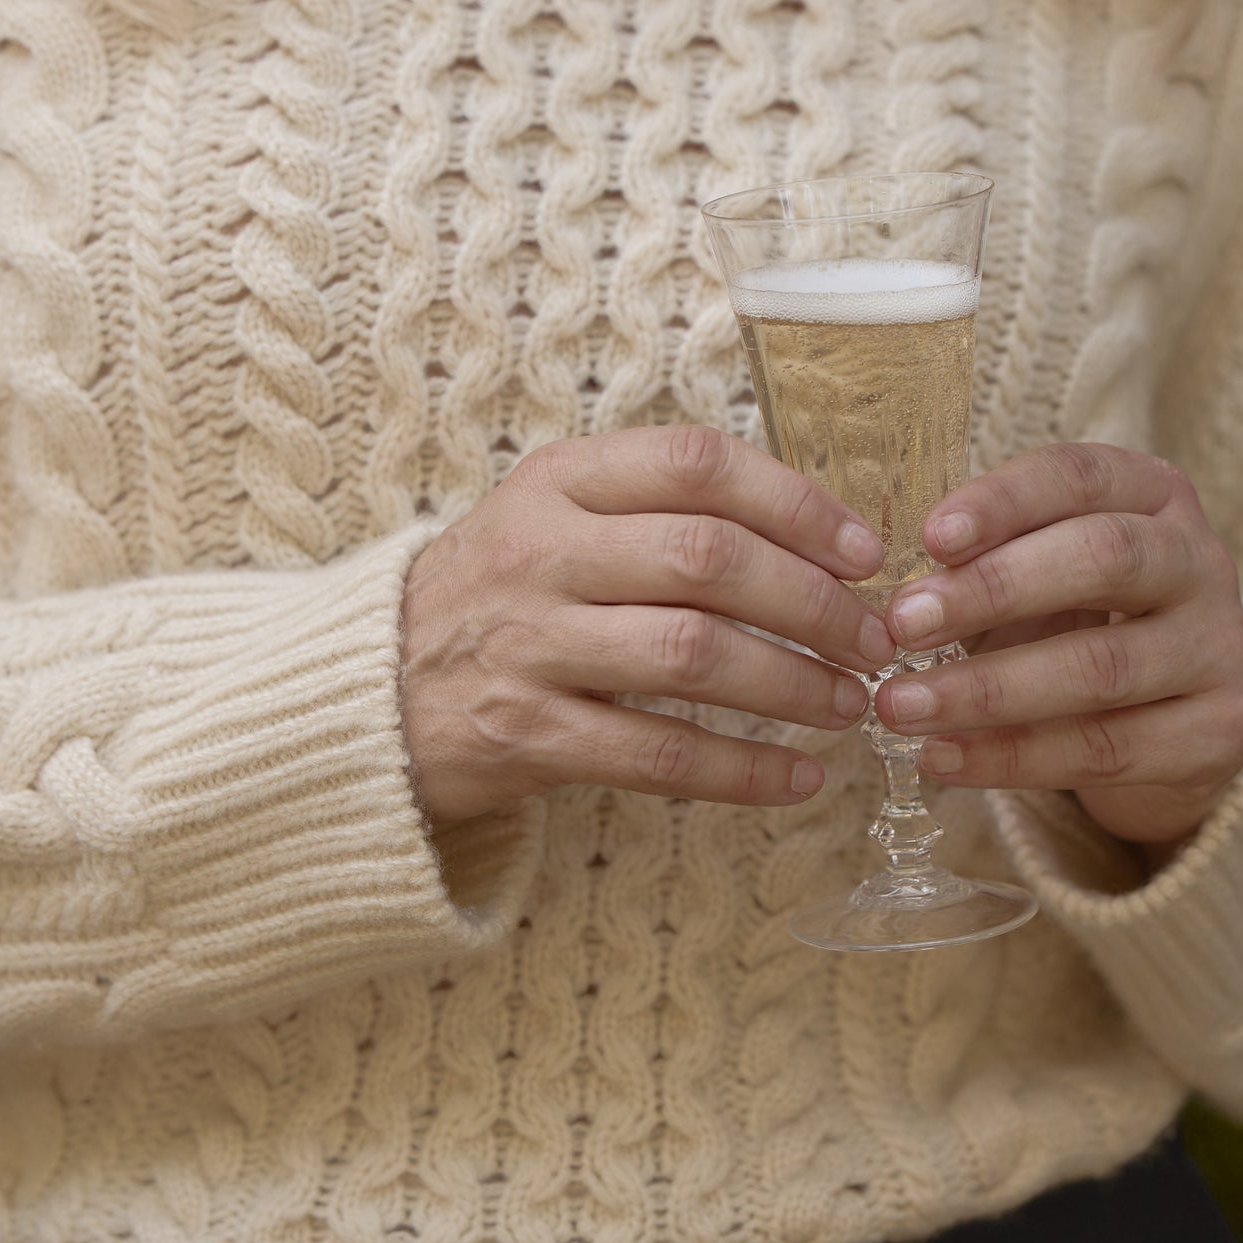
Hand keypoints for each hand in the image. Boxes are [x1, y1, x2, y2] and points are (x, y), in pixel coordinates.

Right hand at [401, 425, 892, 827]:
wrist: (367, 691)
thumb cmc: (495, 600)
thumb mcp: (552, 521)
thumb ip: (658, 513)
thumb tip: (815, 538)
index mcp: (558, 482)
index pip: (697, 464)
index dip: (797, 502)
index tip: (864, 549)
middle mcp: (541, 552)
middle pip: (709, 559)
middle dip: (815, 602)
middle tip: (875, 639)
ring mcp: (528, 644)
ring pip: (692, 655)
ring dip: (793, 684)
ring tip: (852, 704)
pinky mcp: (524, 734)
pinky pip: (656, 753)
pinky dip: (740, 770)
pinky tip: (797, 778)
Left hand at [875, 444, 1242, 851]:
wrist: (1171, 727)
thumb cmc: (1079, 624)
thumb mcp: (1037, 575)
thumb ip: (981, 564)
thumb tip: (888, 593)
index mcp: (1154, 495)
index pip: (1080, 476)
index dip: (1004, 501)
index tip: (930, 538)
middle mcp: (1201, 560)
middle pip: (1104, 557)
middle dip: (994, 590)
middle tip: (903, 625)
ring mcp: (1221, 647)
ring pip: (1101, 667)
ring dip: (986, 690)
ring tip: (899, 707)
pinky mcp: (1223, 731)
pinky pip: (1105, 749)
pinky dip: (1012, 757)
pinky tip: (943, 758)